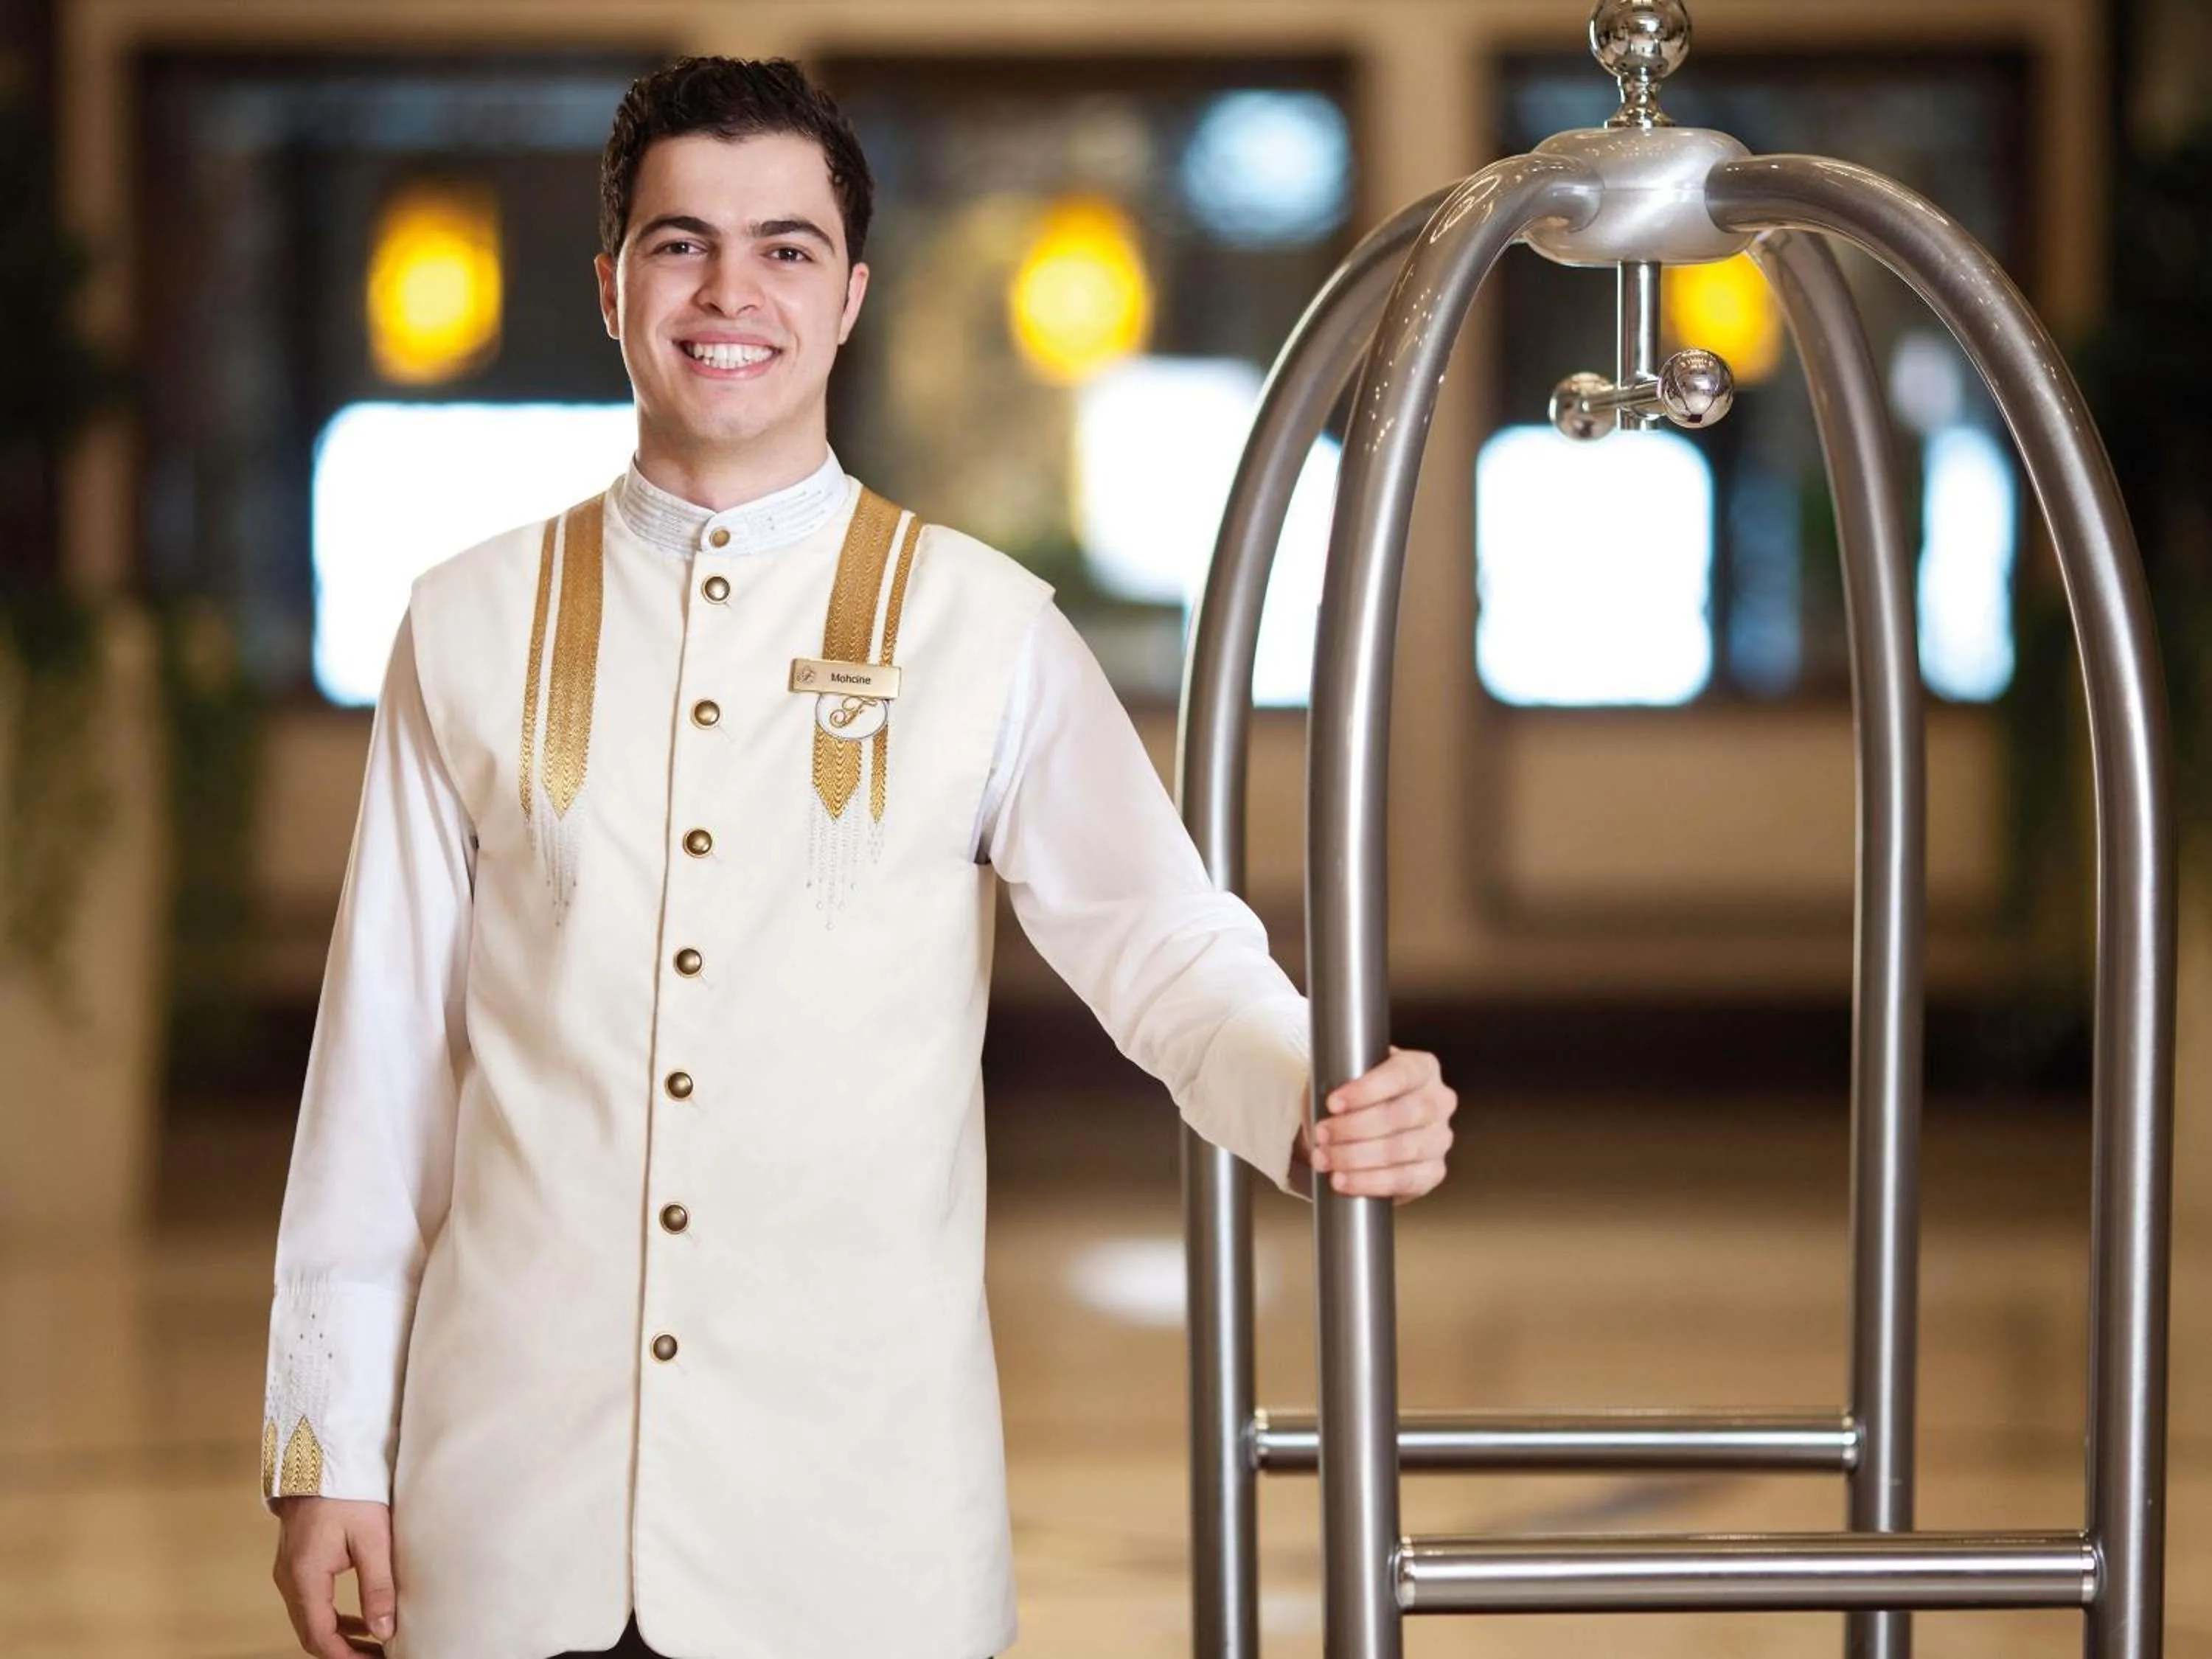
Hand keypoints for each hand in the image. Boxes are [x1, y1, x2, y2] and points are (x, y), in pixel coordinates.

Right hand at [273, 1496, 395, 1656]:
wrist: (323, 1455)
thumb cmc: (351, 1491)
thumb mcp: (373, 1537)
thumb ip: (378, 1586)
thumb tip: (385, 1631)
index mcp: (305, 1575)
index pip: (320, 1636)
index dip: (347, 1658)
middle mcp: (289, 1579)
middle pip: (312, 1633)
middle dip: (344, 1653)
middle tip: (379, 1658)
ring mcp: (289, 1571)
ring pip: (311, 1620)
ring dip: (340, 1637)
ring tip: (375, 1646)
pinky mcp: (297, 1562)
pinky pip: (312, 1602)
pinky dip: (334, 1617)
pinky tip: (360, 1621)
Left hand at [1304, 1045, 1456, 1200]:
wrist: (1368, 1129)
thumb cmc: (1357, 1098)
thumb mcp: (1346, 1078)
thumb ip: (1338, 1081)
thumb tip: (1322, 1106)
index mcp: (1422, 1068)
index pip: (1400, 1075)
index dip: (1365, 1090)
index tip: (1332, 1103)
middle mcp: (1439, 1101)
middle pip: (1400, 1115)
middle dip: (1354, 1127)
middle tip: (1321, 1134)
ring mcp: (1440, 1138)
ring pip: (1401, 1150)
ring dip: (1355, 1157)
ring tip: (1324, 1159)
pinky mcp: (1435, 1171)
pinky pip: (1403, 1180)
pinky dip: (1368, 1182)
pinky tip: (1343, 1181)